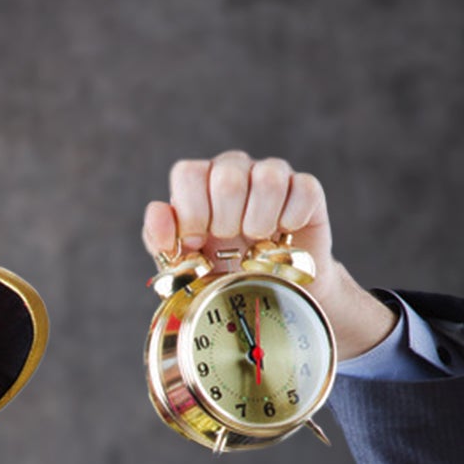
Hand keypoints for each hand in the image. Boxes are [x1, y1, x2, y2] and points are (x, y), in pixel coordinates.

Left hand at [142, 151, 395, 360]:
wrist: (269, 294)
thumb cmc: (221, 272)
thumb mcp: (182, 265)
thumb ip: (160, 240)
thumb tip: (157, 213)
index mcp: (200, 183)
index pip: (188, 173)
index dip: (191, 212)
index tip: (197, 243)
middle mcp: (234, 170)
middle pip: (227, 176)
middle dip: (225, 222)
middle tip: (229, 246)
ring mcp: (271, 175)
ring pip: (268, 178)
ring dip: (259, 222)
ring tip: (257, 245)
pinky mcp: (306, 189)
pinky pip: (303, 190)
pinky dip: (292, 220)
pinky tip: (283, 237)